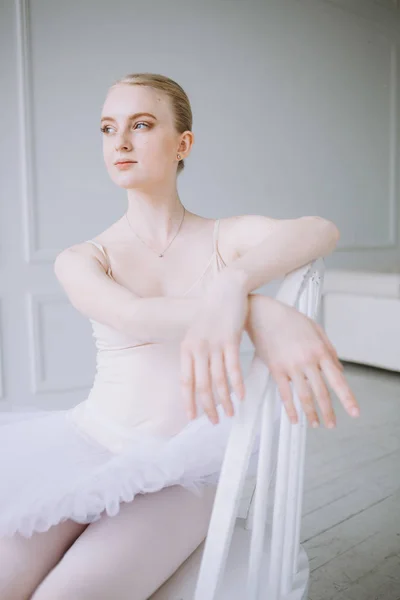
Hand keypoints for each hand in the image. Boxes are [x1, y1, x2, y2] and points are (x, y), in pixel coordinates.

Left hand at [180, 273, 248, 424]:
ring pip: (218, 380)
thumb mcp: (197, 334)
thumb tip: (196, 378)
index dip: (189, 401)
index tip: (193, 417)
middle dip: (208, 407)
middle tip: (215, 421)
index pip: (186, 381)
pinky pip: (234, 368)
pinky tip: (242, 396)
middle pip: (202, 385)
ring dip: (225, 400)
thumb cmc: (212, 314)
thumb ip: (195, 355)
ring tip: (230, 413)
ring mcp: (214, 344)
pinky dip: (238, 385)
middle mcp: (198, 348)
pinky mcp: (230, 340)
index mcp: (187, 348)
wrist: (225, 290)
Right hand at [246, 294, 359, 428]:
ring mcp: (291, 365)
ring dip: (311, 413)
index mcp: (320, 350)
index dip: (347, 399)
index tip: (354, 411)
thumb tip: (339, 369)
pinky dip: (290, 408)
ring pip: (304, 396)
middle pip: (321, 392)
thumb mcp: (316, 329)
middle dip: (328, 412)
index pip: (338, 380)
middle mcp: (307, 360)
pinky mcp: (275, 368)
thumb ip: (330, 350)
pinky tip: (294, 417)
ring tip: (314, 424)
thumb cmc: (289, 318)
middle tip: (332, 423)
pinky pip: (284, 393)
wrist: (263, 314)